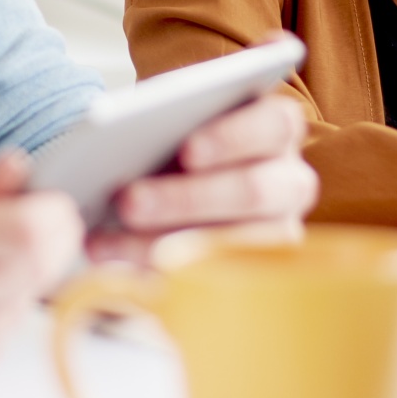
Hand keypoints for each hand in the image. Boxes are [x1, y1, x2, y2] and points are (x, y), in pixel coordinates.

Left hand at [93, 87, 314, 264]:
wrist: (173, 178)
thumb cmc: (177, 138)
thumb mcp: (172, 121)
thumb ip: (166, 119)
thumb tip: (126, 136)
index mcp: (278, 127)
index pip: (274, 125)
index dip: (232, 137)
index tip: (187, 150)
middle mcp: (290, 181)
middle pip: (253, 191)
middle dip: (186, 198)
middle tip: (129, 201)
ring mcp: (276, 231)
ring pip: (229, 243)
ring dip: (161, 241)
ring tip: (107, 238)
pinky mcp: (250, 272)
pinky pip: (204, 278)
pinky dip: (148, 268)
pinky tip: (108, 255)